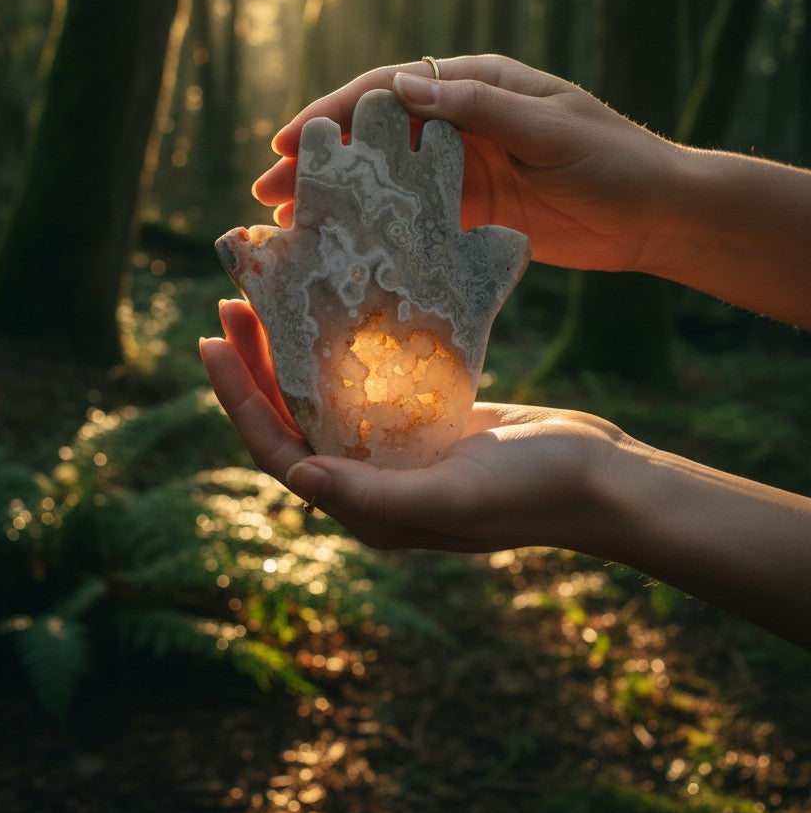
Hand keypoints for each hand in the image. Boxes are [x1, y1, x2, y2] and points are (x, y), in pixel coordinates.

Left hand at [202, 301, 810, 647]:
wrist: (599, 477)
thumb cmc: (532, 492)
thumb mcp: (454, 495)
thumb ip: (377, 493)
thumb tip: (300, 476)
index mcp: (366, 508)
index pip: (280, 452)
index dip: (239, 402)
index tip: (212, 345)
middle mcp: (371, 482)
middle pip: (291, 421)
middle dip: (254, 369)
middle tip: (230, 308)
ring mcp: (397, 452)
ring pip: (323, 399)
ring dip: (292, 355)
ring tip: (268, 303)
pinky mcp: (425, 423)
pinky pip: (366, 385)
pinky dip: (341, 351)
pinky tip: (333, 314)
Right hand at [254, 54, 677, 274]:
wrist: (657, 214)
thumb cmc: (613, 159)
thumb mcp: (551, 127)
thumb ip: (480, 108)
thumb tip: (404, 84)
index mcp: (479, 87)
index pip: (393, 91)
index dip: (337, 112)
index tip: (291, 139)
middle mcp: (463, 123)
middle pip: (377, 136)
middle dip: (322, 159)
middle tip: (268, 189)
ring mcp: (464, 169)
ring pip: (386, 179)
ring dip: (339, 197)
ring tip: (287, 222)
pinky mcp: (473, 210)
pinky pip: (413, 216)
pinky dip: (376, 227)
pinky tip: (341, 245)